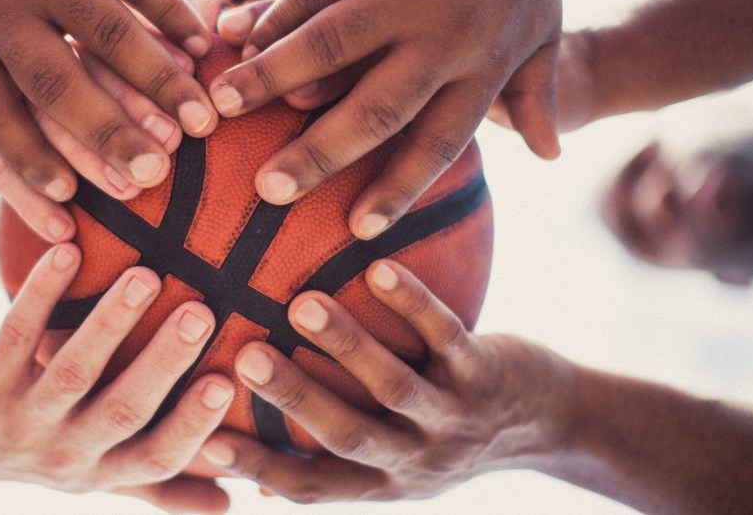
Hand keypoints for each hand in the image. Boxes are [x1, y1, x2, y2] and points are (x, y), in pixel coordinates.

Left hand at [0, 0, 216, 203]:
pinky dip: (174, 11)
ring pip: (108, 32)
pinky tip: (205, 46)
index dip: (27, 155)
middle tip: (152, 179)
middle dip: (107, 135)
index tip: (68, 197)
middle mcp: (4, 1)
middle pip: (54, 83)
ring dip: (159, 81)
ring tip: (201, 123)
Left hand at [0, 244, 233, 513]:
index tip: (227, 380)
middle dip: (164, 361)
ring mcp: (24, 419)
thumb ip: (164, 485)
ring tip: (144, 276)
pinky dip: (41, 293)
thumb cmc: (48, 450)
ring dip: (110, 323)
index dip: (194, 424)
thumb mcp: (103, 476)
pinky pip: (16, 335)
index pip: (159, 456)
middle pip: (123, 410)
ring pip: (73, 371)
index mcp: (106, 470)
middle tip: (200, 311)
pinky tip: (67, 253)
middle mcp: (68, 452)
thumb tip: (229, 502)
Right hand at [198, 260, 573, 502]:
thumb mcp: (398, 457)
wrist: (552, 425)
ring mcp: (452, 418)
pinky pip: (446, 337)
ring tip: (303, 304)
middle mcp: (415, 459)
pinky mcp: (486, 375)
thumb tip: (256, 442)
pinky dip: (413, 305)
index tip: (200, 440)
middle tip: (245, 357)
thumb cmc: (447, 429)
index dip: (257, 468)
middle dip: (295, 399)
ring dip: (348, 347)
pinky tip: (378, 268)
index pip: (312, 486)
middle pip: (347, 437)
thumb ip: (337, 442)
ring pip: (395, 387)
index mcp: (383, 483)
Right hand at [212, 0, 599, 238]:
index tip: (358, 232)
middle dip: (318, 153)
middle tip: (268, 191)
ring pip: (327, 41)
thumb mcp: (547, 29)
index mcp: (484, 62)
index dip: (399, 188)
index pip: (438, 141)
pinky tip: (228, 33)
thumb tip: (548, 155)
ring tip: (219, 107)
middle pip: (375, 106)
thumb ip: (539, 94)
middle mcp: (440, 31)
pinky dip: (266, 9)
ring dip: (270, 77)